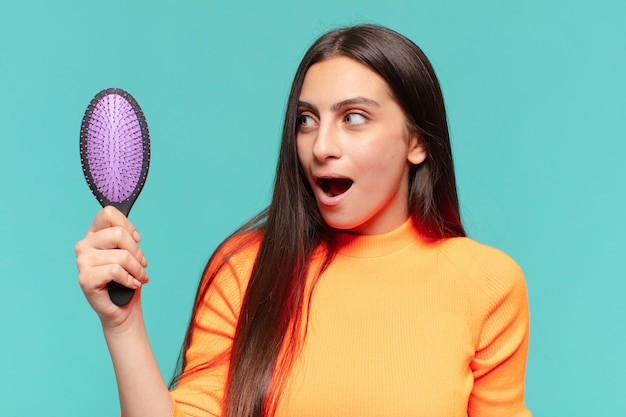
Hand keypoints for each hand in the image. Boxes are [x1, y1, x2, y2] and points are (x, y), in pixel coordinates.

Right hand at [75, 206, 148, 328]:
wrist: (123, 310)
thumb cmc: (126, 280)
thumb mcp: (128, 254)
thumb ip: (125, 238)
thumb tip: (133, 233)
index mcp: (93, 235)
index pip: (108, 214)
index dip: (127, 225)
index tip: (137, 240)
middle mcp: (84, 245)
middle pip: (118, 234)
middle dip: (137, 252)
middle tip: (142, 265)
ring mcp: (82, 262)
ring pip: (121, 256)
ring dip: (137, 270)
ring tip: (140, 278)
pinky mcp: (85, 278)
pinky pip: (115, 271)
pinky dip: (130, 279)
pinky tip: (132, 284)